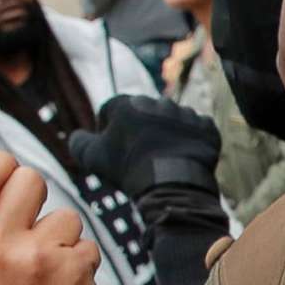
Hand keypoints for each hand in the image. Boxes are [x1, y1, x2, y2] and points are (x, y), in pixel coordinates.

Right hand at [0, 154, 105, 284]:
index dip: (3, 167)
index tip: (10, 176)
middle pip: (30, 180)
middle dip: (36, 198)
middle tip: (33, 225)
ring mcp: (37, 255)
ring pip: (64, 216)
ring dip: (62, 239)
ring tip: (46, 274)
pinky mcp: (73, 267)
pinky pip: (85, 244)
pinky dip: (80, 263)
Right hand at [67, 97, 222, 201]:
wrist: (171, 182)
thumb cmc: (128, 168)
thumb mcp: (91, 157)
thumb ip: (78, 141)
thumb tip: (79, 135)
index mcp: (129, 103)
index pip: (112, 111)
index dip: (109, 130)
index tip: (114, 148)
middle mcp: (158, 101)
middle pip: (143, 114)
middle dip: (139, 130)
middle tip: (139, 154)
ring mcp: (185, 113)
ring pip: (170, 120)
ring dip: (165, 134)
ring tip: (161, 157)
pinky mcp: (206, 126)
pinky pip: (195, 130)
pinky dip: (189, 141)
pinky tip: (181, 156)